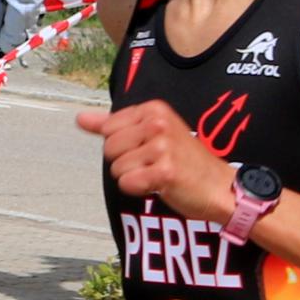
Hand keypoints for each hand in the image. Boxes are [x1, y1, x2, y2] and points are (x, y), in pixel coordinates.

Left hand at [76, 102, 237, 226]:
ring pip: (117, 169)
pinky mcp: (164, 171)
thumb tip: (80, 119)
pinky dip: (139, 190)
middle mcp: (158, 123)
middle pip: (109, 149)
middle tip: (153, 164)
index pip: (108, 129)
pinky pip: (127, 184)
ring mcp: (162, 147)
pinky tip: (160, 185)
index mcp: (154, 109)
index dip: (123, 146)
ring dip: (134, 177)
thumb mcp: (150, 133)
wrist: (219, 186)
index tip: (147, 148)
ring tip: (158, 173)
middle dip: (125, 162)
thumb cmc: (184, 161)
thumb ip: (111, 126)